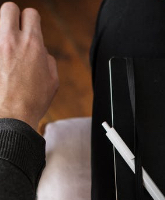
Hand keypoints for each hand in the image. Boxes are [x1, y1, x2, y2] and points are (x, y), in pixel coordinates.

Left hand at [0, 2, 58, 130]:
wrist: (12, 117)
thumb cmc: (33, 103)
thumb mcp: (52, 82)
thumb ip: (48, 60)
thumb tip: (42, 52)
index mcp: (33, 44)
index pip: (30, 14)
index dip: (31, 21)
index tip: (29, 31)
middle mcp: (12, 40)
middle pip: (8, 8)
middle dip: (13, 18)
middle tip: (14, 32)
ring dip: (2, 32)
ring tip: (6, 49)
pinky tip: (2, 63)